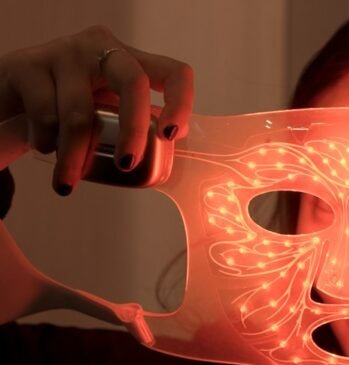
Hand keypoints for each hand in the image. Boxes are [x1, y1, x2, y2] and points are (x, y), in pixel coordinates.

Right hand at [0, 25, 193, 194]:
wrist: (8, 101)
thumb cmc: (67, 108)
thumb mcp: (106, 114)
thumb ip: (135, 127)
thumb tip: (170, 150)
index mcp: (130, 62)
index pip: (173, 72)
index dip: (180, 102)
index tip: (171, 135)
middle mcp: (101, 49)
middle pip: (133, 82)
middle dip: (134, 129)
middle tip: (127, 164)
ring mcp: (64, 53)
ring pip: (81, 114)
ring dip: (75, 157)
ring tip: (67, 180)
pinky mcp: (27, 66)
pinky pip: (46, 118)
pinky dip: (47, 144)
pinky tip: (44, 144)